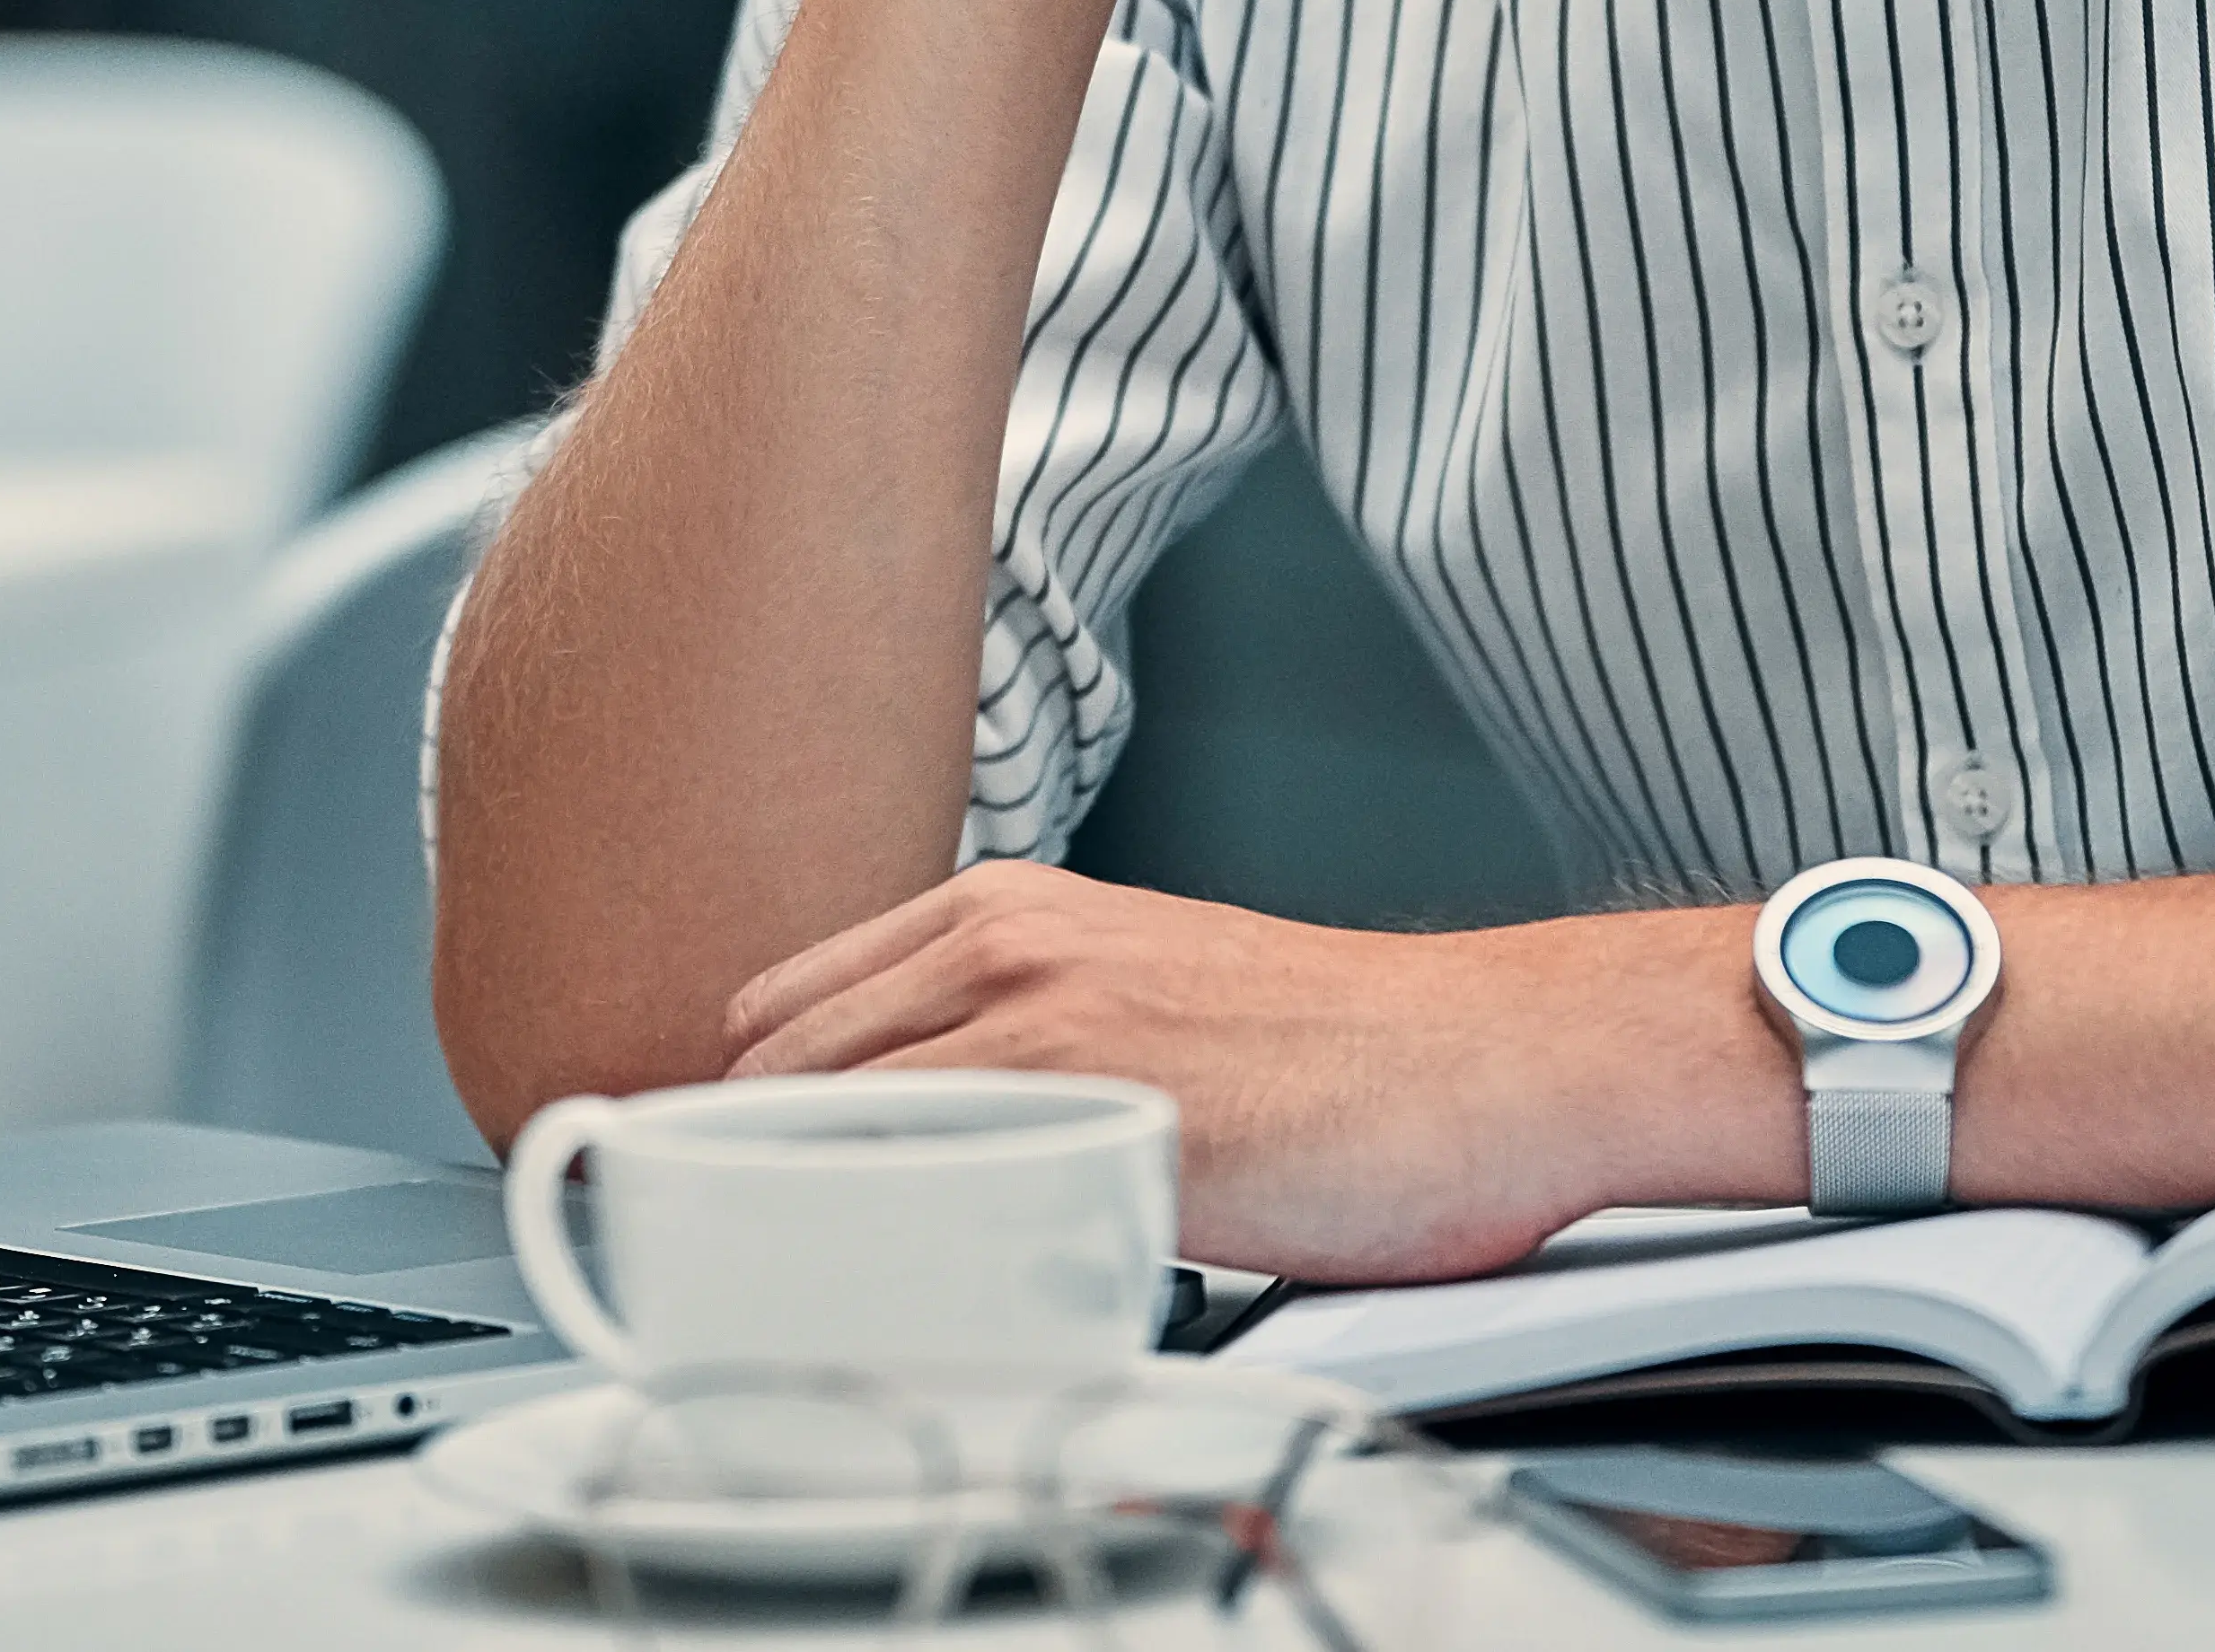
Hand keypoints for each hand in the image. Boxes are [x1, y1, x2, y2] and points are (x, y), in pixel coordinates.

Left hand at [714, 861, 1766, 1282]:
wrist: (1489, 1062)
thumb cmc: (1349, 1057)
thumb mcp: (1149, 1005)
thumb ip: (1029, 1047)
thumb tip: (933, 1151)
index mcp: (1006, 912)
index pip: (786, 1008)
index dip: (739, 1113)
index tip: (725, 1194)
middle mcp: (1001, 943)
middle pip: (770, 1067)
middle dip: (735, 1172)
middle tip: (744, 1275)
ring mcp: (1036, 1017)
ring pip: (815, 1116)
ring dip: (783, 1214)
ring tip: (793, 1303)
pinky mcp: (1088, 1105)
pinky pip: (909, 1175)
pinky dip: (863, 1242)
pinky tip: (878, 1302)